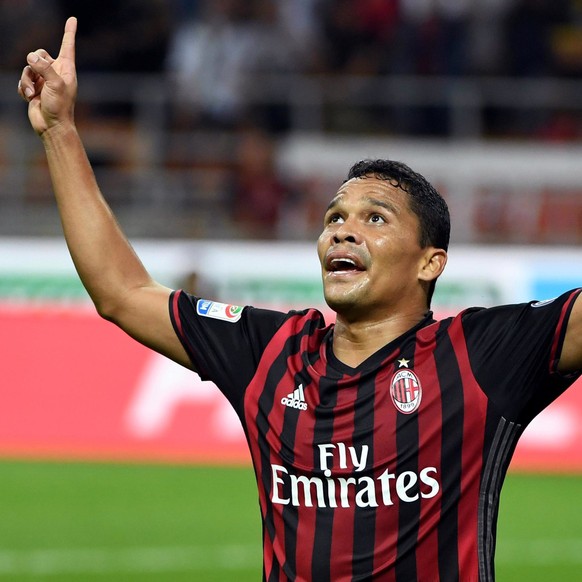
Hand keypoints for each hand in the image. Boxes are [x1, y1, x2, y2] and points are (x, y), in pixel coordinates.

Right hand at [17, 17, 77, 135]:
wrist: (52, 127)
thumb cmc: (60, 107)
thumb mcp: (55, 84)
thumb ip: (44, 67)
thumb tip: (31, 56)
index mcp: (67, 70)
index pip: (67, 46)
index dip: (68, 32)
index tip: (72, 19)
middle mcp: (56, 73)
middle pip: (40, 54)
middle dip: (34, 63)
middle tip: (37, 75)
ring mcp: (45, 81)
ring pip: (28, 67)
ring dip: (27, 80)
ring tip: (33, 93)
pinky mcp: (35, 89)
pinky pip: (24, 80)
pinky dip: (24, 88)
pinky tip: (29, 98)